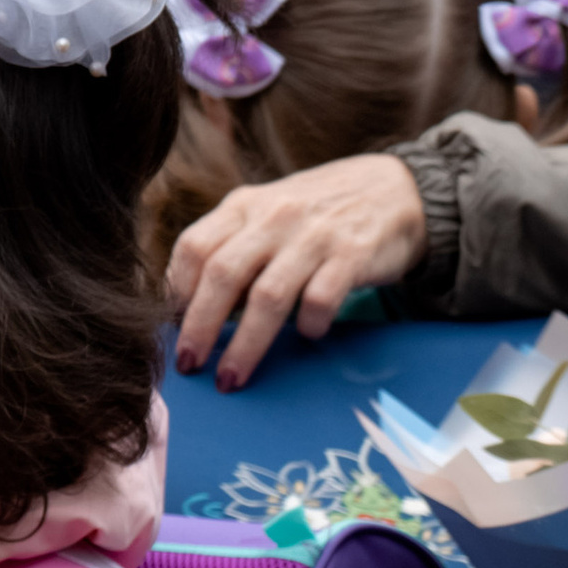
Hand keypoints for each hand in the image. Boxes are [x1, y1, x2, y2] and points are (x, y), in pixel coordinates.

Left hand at [165, 158, 429, 385]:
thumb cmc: (321, 214)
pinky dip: (309, 325)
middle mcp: (274, 218)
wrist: (394, 190)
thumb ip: (236, 247)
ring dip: (245, 344)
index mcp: (245, 206)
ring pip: (268, 296)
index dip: (177, 291)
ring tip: (232, 377)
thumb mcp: (270, 214)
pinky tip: (309, 336)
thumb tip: (195, 305)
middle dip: (201, 326)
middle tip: (191, 364)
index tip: (172, 329)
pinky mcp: (353, 256)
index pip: (195, 247)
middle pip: (223, 275)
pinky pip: (321, 300)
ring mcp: (314, 237)